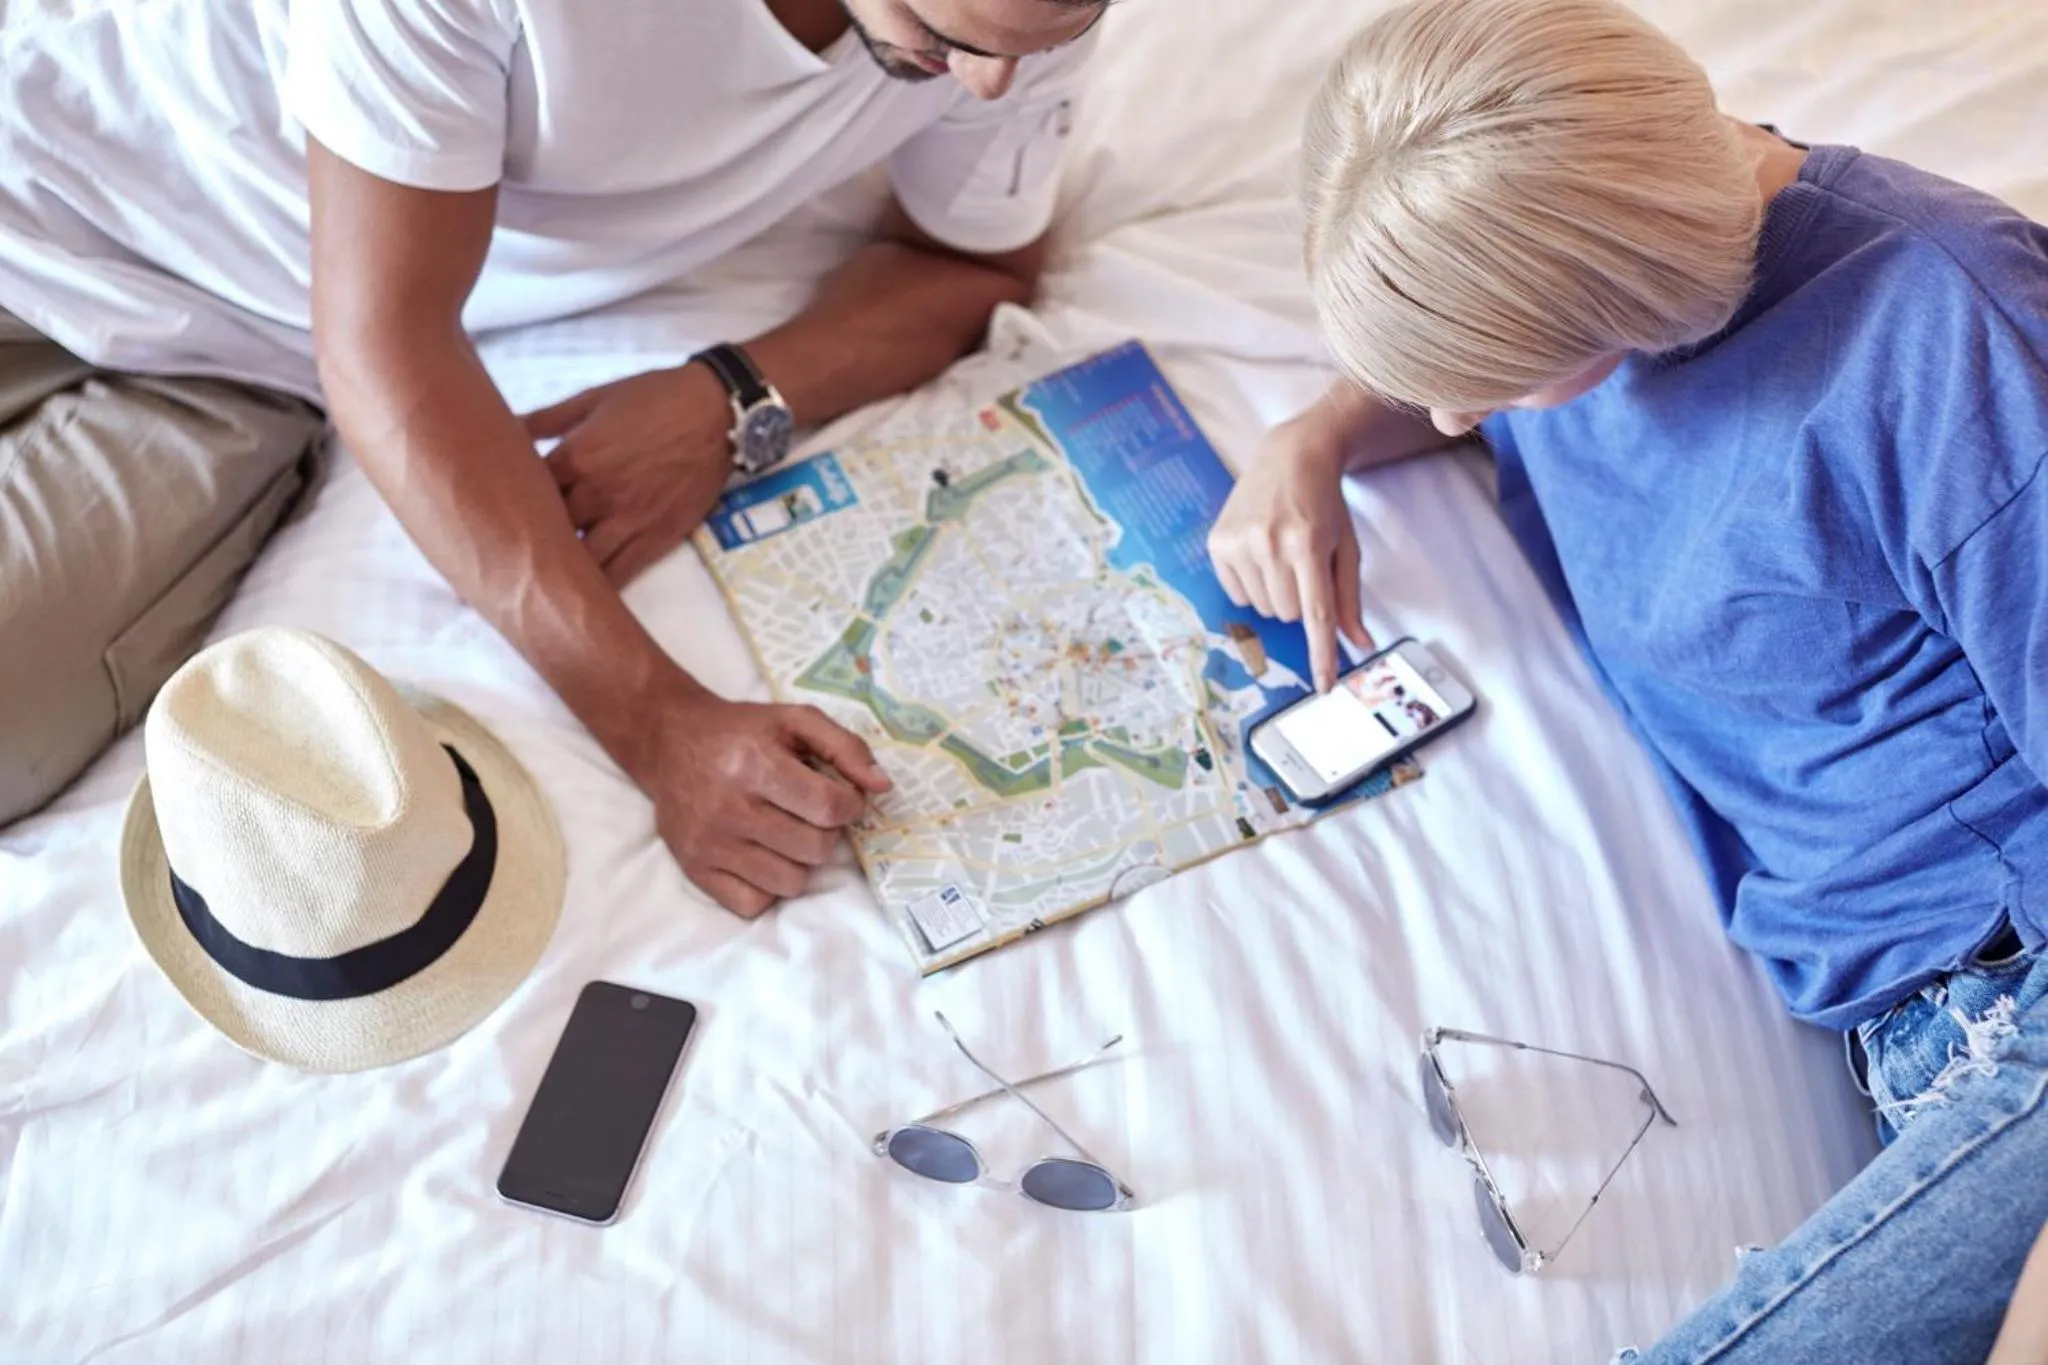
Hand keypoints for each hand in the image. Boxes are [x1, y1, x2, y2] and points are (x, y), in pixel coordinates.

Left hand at [523, 362, 734, 586]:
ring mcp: (627, 522)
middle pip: (547, 533)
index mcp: (574, 458)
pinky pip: (619, 575)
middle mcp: (596, 496)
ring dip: (560, 572)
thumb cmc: (654, 398)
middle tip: (513, 553)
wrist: (718, 413)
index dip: (510, 504)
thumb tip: (504, 427)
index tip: (498, 512)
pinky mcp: (656, 540)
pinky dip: (597, 589)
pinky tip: (581, 598)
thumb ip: (547, 419)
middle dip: (530, 542)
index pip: (525, 493)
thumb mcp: (594, 398)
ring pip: (580, 563)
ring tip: (542, 583)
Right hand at [644, 694, 893, 918]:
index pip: (829, 808)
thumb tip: (882, 787)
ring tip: (785, 835)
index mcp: (754, 765)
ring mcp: (710, 845)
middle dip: (826, 833)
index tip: (843, 800)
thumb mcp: (795, 720)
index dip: (851, 807)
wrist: (669, 742)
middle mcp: (729, 809)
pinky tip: (761, 856)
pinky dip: (766, 886)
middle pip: (815, 850)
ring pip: (789, 883)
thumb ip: (845, 748)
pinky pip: (753, 904)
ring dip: (799, 862)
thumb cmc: (741, 731)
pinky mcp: (694, 870)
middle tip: (810, 815)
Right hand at [1207, 410, 1373, 691]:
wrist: (1289, 456)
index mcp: (1308, 544)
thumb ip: (1350, 598)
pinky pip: (1238, 595)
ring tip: (1282, 558)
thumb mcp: (1347, 546)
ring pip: (1263, 609)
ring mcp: (1240, 543)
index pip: (1316, 615)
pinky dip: (1252, 585)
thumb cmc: (1325, 504)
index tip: (1324, 686)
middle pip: (1288, 614)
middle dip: (1300, 602)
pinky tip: (1259, 555)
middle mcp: (1270, 544)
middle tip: (1304, 569)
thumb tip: (1359, 643)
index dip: (1321, 655)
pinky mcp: (1218, 543)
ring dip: (1276, 595)